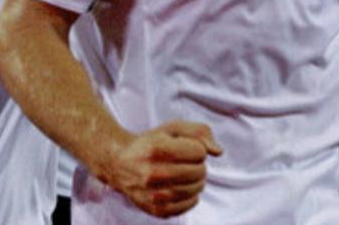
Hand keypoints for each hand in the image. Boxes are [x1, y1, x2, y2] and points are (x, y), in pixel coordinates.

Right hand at [100, 120, 222, 217]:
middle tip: (186, 162)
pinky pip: (187, 206)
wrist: (120, 163)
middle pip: (199, 172)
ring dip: (196, 181)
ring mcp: (153, 194)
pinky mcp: (155, 209)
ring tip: (184, 174)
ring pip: (195, 190)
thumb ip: (200, 132)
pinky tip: (182, 188)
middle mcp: (152, 173)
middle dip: (198, 165)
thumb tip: (218, 152)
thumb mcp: (173, 129)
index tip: (185, 148)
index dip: (196, 148)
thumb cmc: (151, 143)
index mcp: (157, 149)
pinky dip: (191, 197)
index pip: (199, 152)